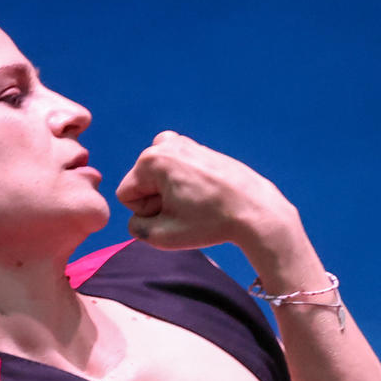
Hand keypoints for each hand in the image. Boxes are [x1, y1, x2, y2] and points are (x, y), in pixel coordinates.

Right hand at [115, 131, 302, 266]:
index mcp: (151, 160)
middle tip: (187, 210)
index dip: (145, 212)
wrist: (254, 210)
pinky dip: (184, 185)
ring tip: (196, 202)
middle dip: (157, 200)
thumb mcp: (162, 237)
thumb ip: (136, 228)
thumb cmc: (211, 222)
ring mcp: (184, 143)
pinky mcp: (199, 148)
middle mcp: (165, 144)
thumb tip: (138, 217)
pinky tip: (204, 194)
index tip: (172, 215)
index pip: (126, 195)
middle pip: (141, 183)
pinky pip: (176, 173)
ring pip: (158, 178)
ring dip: (170, 193)